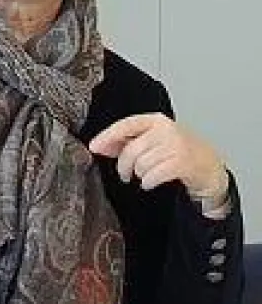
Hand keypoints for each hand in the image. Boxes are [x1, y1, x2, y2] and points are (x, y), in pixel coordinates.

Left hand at [88, 113, 228, 203]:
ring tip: (145, 176)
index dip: (107, 136)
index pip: (125, 125)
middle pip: (131, 149)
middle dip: (123, 166)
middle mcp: (166, 129)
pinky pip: (153, 175)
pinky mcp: (184, 162)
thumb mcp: (151, 142)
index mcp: (155, 121)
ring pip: (141, 164)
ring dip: (138, 175)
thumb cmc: (177, 152)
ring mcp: (177, 145)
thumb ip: (126, 142)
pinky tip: (150, 182)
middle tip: (124, 175)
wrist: (209, 165)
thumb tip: (98, 146)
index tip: (93, 147)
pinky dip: (148, 182)